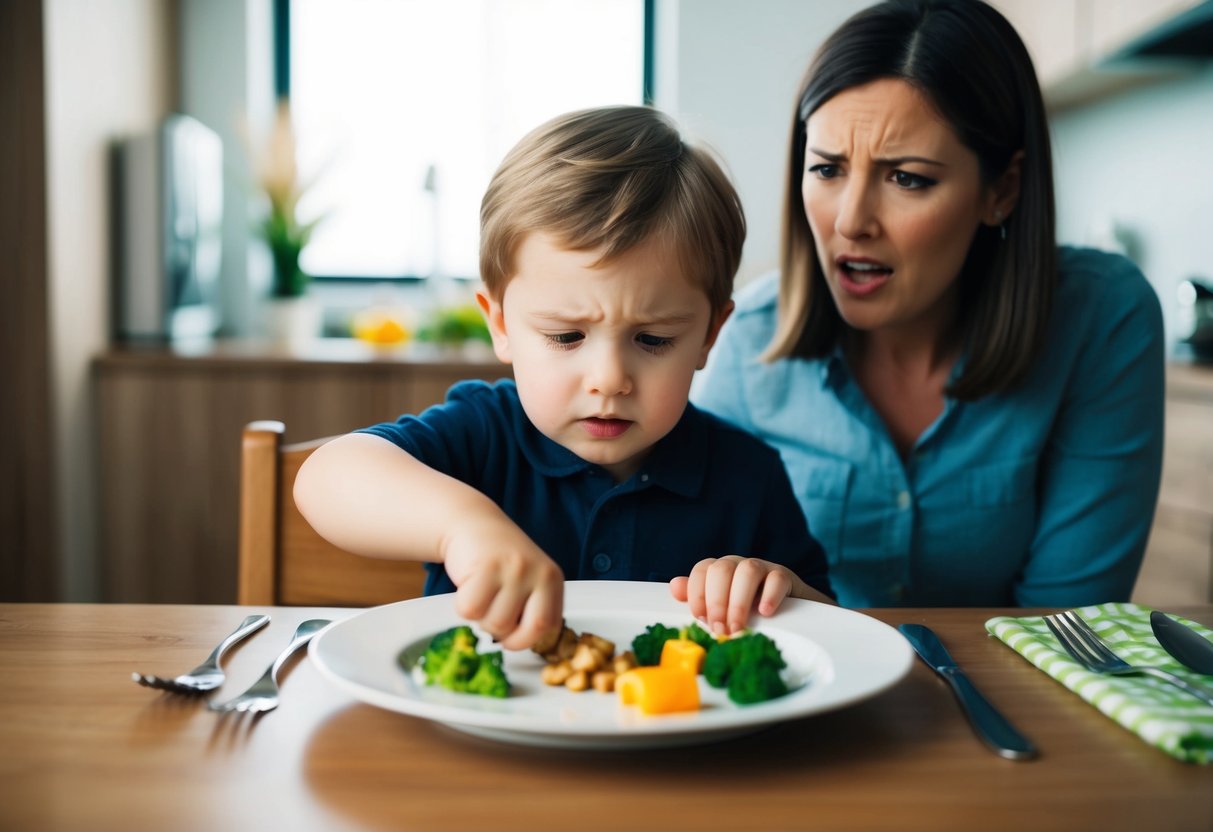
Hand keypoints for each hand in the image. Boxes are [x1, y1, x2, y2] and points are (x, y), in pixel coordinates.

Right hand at [440, 515, 564, 650]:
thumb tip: (518, 644)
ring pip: (494, 623)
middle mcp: (538, 573)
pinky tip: (468, 585)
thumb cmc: (498, 559)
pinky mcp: (486, 567)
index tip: (511, 634)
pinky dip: (462, 605)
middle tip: (491, 611)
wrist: (472, 522)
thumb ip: (530, 608)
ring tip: (481, 593)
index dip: (525, 638)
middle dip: (501, 633)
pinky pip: (470, 609)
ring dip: (480, 617)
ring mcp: (513, 569)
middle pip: (520, 631)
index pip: (548, 627)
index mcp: (552, 580)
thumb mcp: (527, 579)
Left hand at [669, 556, 814, 634]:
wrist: (790, 612)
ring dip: (739, 602)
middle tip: (719, 629)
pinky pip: (776, 578)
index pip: (702, 570)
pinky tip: (765, 613)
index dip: (698, 593)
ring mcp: (762, 568)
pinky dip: (769, 595)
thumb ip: (698, 597)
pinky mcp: (784, 576)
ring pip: (748, 571)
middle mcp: (738, 565)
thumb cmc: (749, 611)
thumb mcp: (721, 607)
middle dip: (716, 601)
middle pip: (721, 570)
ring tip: (738, 627)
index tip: (701, 619)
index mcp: (719, 570)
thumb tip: (674, 586)